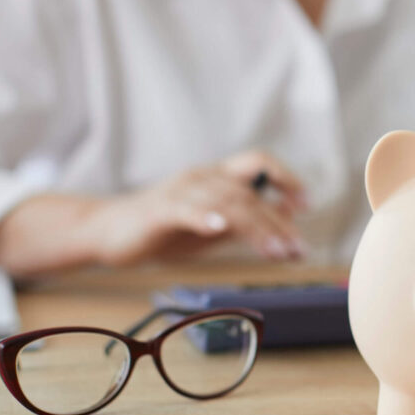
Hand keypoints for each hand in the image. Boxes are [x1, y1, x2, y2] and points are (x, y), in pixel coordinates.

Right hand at [84, 150, 307, 265]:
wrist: (108, 232)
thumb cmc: (164, 229)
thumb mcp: (214, 225)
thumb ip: (246, 220)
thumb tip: (288, 219)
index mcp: (217, 177)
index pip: (259, 163)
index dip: (286, 178)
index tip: (306, 204)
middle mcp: (202, 177)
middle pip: (249, 191)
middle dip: (278, 220)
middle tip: (297, 249)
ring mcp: (181, 191)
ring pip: (226, 201)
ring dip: (256, 227)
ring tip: (276, 251)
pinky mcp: (158, 210)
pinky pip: (185, 209)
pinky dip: (204, 216)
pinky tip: (218, 227)